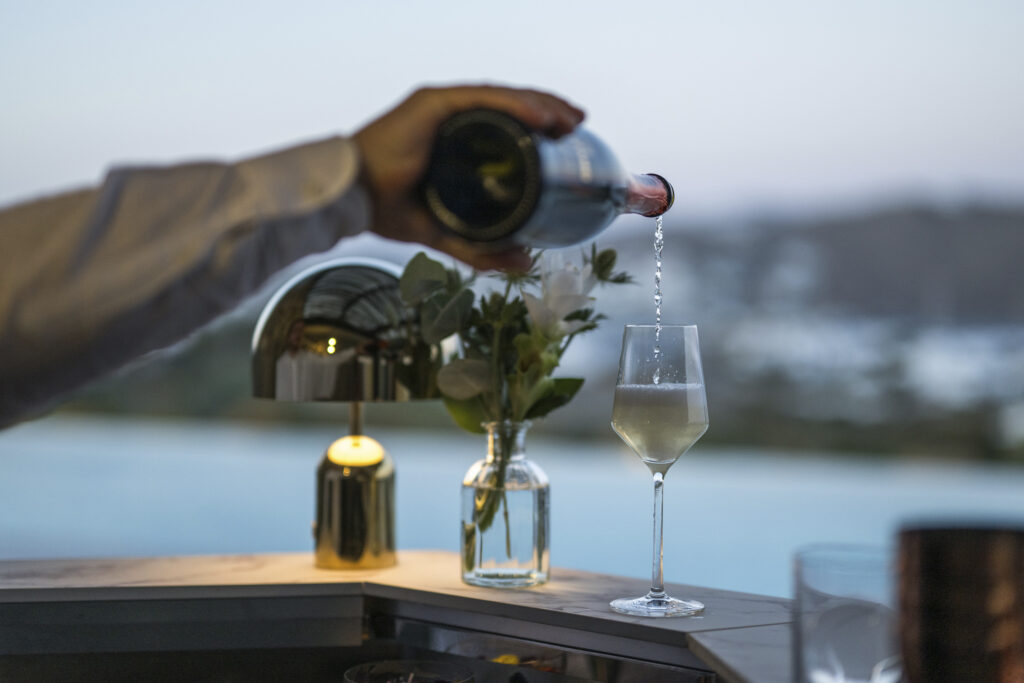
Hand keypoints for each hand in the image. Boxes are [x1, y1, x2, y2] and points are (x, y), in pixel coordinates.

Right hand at [354, 84, 584, 270]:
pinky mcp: (431, 104)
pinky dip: (516, 105)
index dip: (538, 126)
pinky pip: (482, 99)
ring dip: (541, 105)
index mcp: (452, 138)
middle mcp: (449, 116)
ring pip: (502, 98)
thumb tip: (524, 262)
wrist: (348, 200)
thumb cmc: (383, 208)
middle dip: (549, 112)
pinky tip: (543, 117)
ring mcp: (441, 107)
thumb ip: (480, 248)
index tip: (566, 138)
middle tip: (577, 125)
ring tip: (569, 120)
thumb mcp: (444, 231)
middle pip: (510, 106)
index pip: (504, 124)